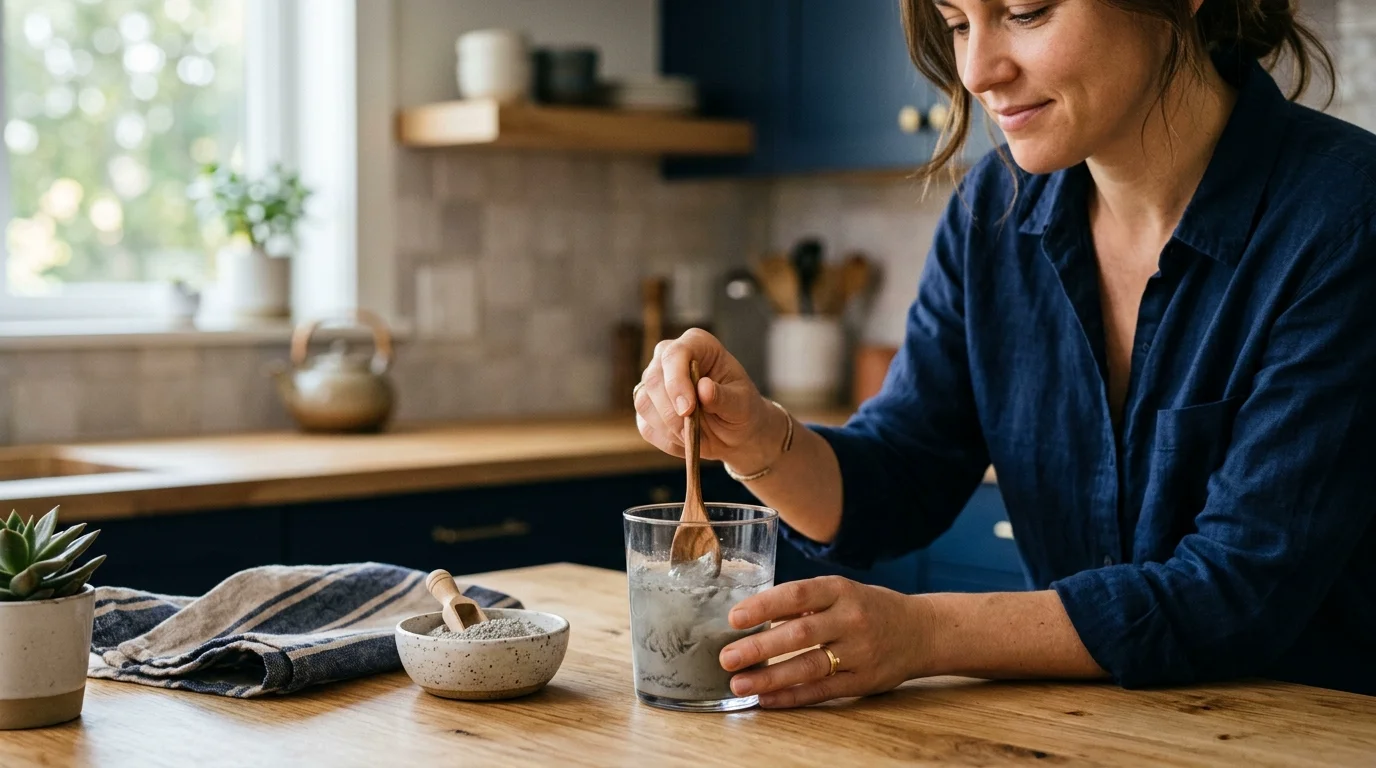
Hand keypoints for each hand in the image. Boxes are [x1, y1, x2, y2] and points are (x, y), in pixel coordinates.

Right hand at [633, 329, 782, 470]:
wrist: (735, 433)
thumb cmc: (741, 410)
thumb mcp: (742, 404)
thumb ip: (724, 397)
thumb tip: (704, 388)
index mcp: (698, 344)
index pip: (675, 354)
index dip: (676, 381)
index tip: (688, 409)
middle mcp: (670, 358)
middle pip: (653, 379)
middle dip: (670, 411)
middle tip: (690, 431)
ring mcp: (655, 382)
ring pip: (644, 403)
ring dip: (669, 427)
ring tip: (694, 434)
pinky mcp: (648, 407)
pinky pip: (645, 426)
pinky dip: (666, 439)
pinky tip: (686, 440)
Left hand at [718, 576, 930, 707]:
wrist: (922, 631)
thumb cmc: (871, 607)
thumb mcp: (842, 592)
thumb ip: (805, 603)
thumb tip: (754, 616)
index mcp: (841, 591)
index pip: (797, 595)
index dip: (763, 606)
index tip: (734, 618)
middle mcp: (851, 620)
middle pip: (799, 634)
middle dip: (759, 647)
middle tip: (727, 658)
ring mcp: (859, 653)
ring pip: (809, 667)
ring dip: (770, 678)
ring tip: (740, 684)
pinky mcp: (863, 681)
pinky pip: (822, 691)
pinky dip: (791, 697)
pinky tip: (766, 699)